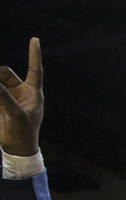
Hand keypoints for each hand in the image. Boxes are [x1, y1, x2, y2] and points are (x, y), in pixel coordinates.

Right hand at [0, 38, 42, 155]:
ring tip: (0, 102)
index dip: (34, 55)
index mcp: (33, 93)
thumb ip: (5, 98)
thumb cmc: (24, 132)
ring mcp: (8, 96)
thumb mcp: (17, 114)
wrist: (15, 147)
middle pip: (5, 73)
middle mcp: (21, 91)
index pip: (35, 70)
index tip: (35, 39)